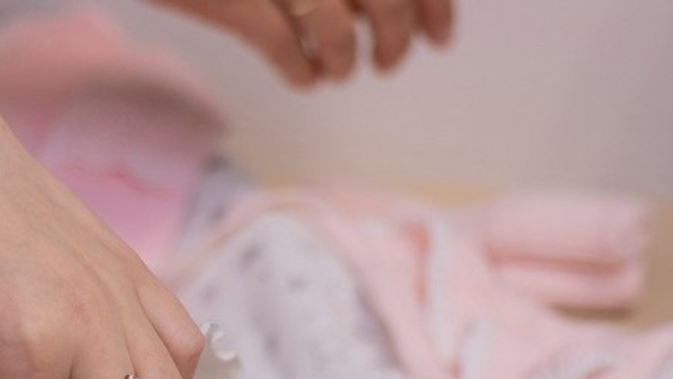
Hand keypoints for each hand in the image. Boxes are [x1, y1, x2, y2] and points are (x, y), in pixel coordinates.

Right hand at [146, 0, 453, 85]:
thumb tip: (410, 14)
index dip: (434, 5)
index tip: (439, 38)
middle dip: (394, 40)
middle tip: (385, 63)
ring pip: (336, 27)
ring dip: (343, 61)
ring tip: (335, 71)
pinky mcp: (233, 0)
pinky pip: (281, 46)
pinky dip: (300, 71)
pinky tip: (303, 77)